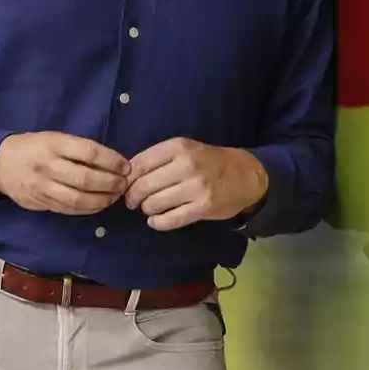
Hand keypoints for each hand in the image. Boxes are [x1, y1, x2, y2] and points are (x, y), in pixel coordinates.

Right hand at [0, 132, 130, 214]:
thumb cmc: (34, 147)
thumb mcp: (54, 138)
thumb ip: (78, 148)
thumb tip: (112, 162)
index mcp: (53, 144)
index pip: (88, 152)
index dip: (111, 160)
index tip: (126, 166)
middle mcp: (48, 166)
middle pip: (85, 179)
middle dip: (110, 183)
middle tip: (124, 183)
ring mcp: (43, 187)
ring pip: (78, 199)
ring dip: (102, 200)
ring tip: (115, 196)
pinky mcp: (41, 203)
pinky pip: (69, 209)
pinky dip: (89, 209)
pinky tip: (100, 204)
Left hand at [125, 138, 267, 230]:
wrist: (244, 175)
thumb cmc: (208, 161)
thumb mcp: (184, 149)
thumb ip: (157, 159)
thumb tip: (125, 176)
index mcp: (178, 147)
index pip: (139, 164)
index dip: (126, 178)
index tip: (124, 185)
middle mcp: (187, 165)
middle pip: (144, 186)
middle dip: (132, 197)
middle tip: (132, 201)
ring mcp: (196, 188)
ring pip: (154, 204)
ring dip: (146, 209)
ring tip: (149, 208)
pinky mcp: (203, 208)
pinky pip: (170, 220)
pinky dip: (158, 223)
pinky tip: (156, 220)